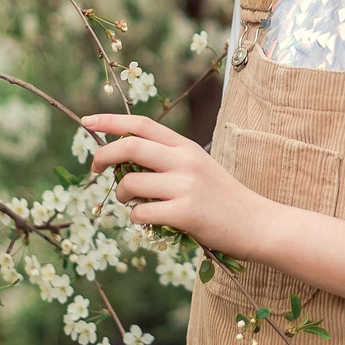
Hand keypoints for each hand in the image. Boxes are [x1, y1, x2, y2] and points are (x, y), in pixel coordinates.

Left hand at [84, 114, 280, 256]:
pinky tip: (150, 221)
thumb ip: (167, 161)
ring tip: (131, 203)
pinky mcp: (185, 213)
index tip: (87, 122)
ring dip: (120, 195)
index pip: (142, 125)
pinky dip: (137, 218)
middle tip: (94, 168)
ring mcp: (185, 186)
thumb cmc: (223, 199)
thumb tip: (124, 164)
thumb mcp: (198, 168)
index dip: (111, 121)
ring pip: (130, 184)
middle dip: (103, 156)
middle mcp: (184, 161)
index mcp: (186, 147)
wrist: (257, 223)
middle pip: (130, 147)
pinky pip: (141, 213)